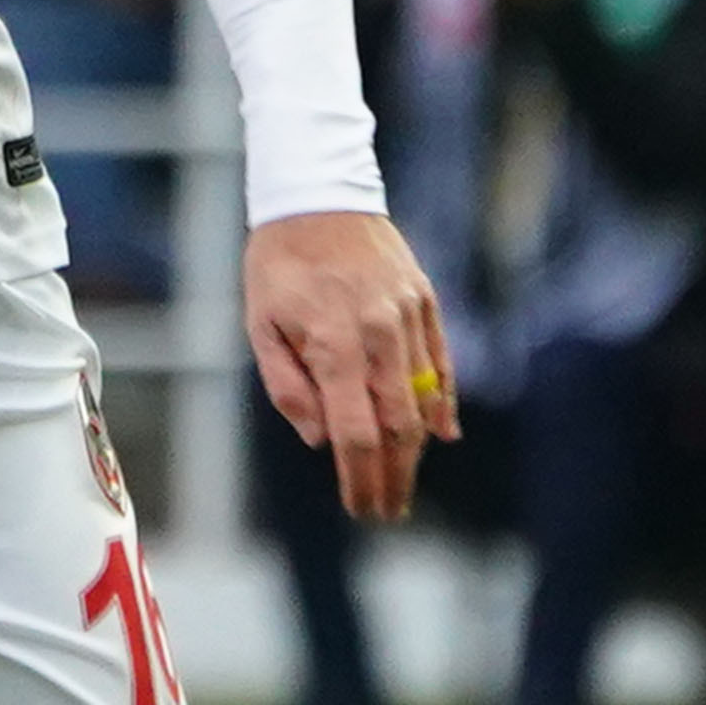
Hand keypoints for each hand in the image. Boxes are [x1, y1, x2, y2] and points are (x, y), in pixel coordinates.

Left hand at [247, 207, 455, 523]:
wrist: (318, 193)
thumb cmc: (279, 264)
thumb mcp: (262, 326)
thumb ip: (289, 387)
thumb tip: (320, 439)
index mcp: (334, 344)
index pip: (356, 431)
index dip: (361, 477)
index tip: (362, 508)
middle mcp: (379, 334)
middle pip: (397, 425)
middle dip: (393, 476)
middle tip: (386, 511)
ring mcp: (407, 316)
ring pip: (423, 397)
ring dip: (416, 448)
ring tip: (404, 483)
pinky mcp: (424, 301)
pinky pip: (442, 361)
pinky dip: (443, 401)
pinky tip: (441, 434)